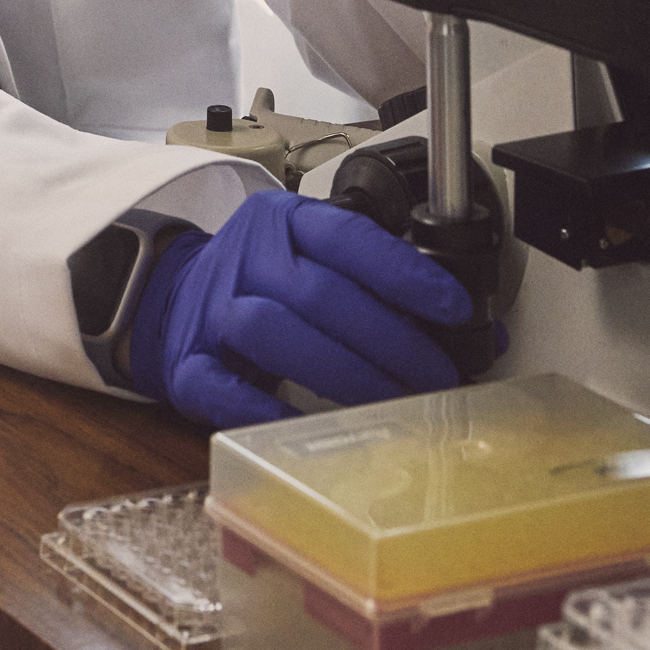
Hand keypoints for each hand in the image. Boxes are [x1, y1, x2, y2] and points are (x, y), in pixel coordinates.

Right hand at [128, 190, 469, 429]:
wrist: (176, 296)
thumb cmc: (263, 279)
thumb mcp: (312, 255)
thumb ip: (376, 281)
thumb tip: (473, 326)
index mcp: (282, 221)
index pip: (347, 237)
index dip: (404, 273)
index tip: (453, 307)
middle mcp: (246, 258)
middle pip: (319, 293)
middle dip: (389, 340)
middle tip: (436, 376)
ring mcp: (213, 309)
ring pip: (273, 331)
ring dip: (342, 372)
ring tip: (391, 400)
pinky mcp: (188, 362)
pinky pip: (223, 388)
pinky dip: (266, 411)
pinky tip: (310, 427)